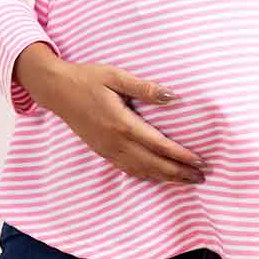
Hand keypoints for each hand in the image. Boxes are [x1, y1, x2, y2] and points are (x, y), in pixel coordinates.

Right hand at [13, 46, 209, 185]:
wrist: (56, 90)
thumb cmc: (87, 78)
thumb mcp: (116, 76)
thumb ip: (145, 88)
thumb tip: (173, 97)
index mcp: (122, 123)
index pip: (159, 145)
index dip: (181, 156)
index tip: (200, 161)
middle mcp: (115, 141)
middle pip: (153, 163)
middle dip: (179, 173)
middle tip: (202, 177)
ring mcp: (107, 149)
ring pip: (141, 170)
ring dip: (166, 178)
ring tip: (187, 181)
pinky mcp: (102, 151)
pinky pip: (128, 169)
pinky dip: (146, 176)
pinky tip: (157, 177)